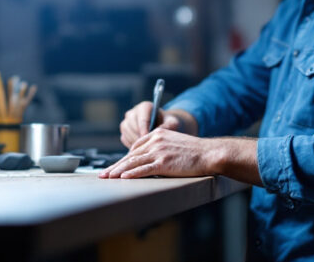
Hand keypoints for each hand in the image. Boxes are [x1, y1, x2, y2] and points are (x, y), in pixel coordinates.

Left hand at [99, 128, 213, 178]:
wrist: (209, 153)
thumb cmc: (195, 151)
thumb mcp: (175, 142)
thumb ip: (161, 147)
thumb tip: (151, 158)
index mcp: (157, 134)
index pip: (135, 147)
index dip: (124, 158)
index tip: (115, 166)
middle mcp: (155, 141)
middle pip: (131, 155)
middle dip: (115, 165)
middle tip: (104, 174)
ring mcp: (159, 151)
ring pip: (133, 162)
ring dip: (118, 171)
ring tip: (108, 177)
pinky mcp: (164, 162)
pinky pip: (144, 169)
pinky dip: (131, 174)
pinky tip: (123, 178)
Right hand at [118, 101, 181, 147]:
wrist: (162, 127)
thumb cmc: (168, 124)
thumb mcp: (172, 123)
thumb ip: (168, 126)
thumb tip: (159, 131)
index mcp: (145, 107)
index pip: (142, 118)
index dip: (144, 130)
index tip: (149, 140)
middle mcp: (133, 112)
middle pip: (131, 125)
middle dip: (139, 137)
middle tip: (147, 148)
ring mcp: (126, 121)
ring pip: (126, 132)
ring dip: (134, 142)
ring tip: (144, 149)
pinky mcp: (124, 131)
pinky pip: (124, 138)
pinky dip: (131, 145)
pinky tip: (140, 149)